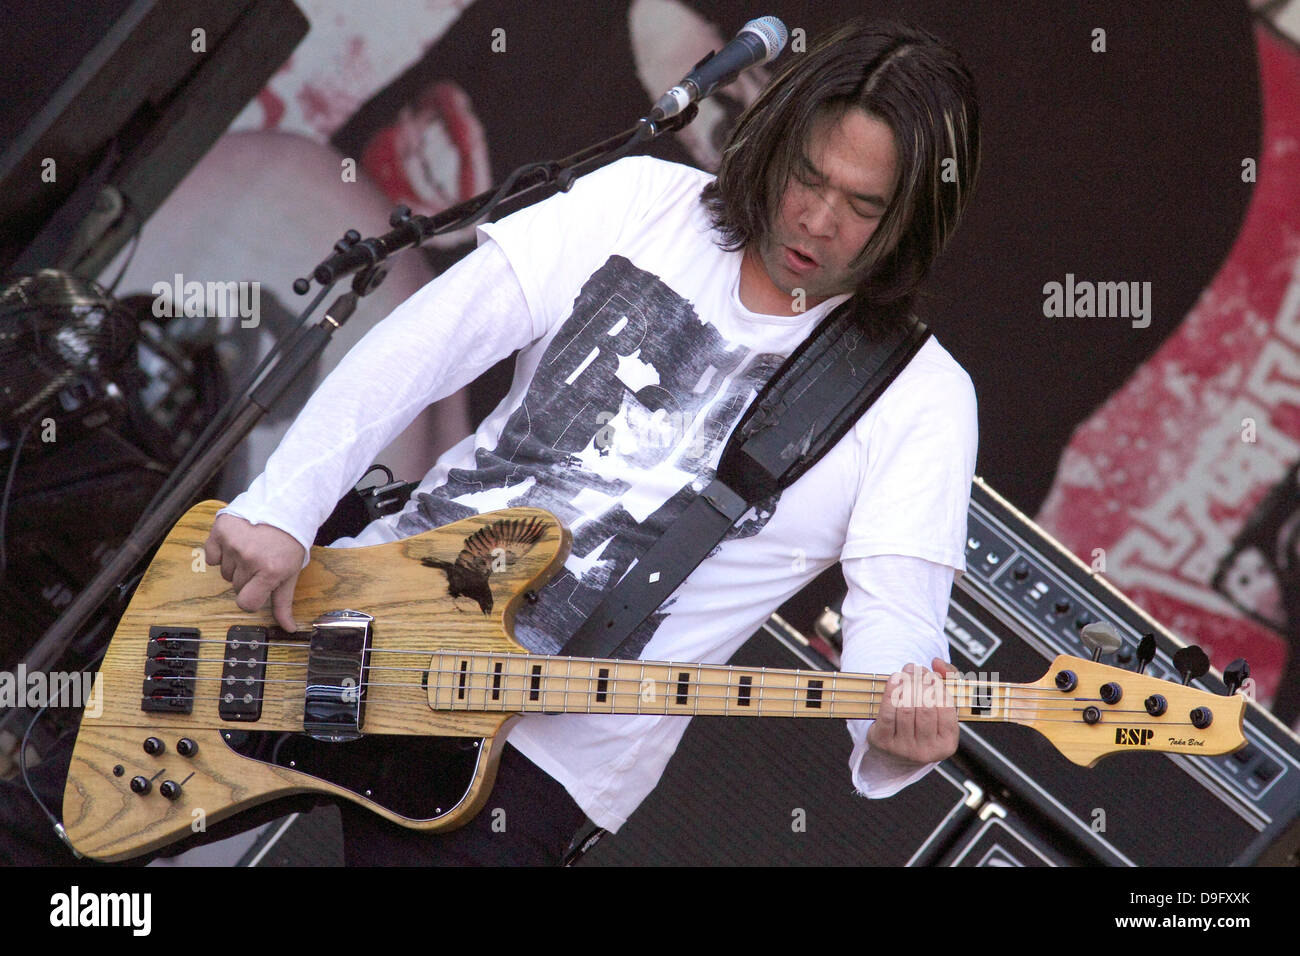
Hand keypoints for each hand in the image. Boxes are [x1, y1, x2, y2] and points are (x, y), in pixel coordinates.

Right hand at [203, 513, 304, 631]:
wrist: (285, 508)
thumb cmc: (289, 543)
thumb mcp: (291, 573)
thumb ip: (284, 603)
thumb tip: (288, 629)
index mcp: (270, 571)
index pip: (247, 603)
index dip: (252, 598)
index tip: (259, 588)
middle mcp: (250, 558)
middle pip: (235, 586)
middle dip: (247, 578)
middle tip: (260, 561)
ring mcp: (233, 543)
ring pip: (224, 571)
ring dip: (234, 564)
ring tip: (251, 549)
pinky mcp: (221, 530)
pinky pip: (211, 555)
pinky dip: (220, 551)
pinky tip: (237, 542)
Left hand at [867, 658, 959, 764]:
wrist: (895, 747)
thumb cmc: (922, 721)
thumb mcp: (940, 705)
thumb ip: (948, 679)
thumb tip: (937, 662)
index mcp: (947, 743)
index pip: (946, 708)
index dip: (938, 686)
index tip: (930, 673)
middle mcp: (927, 751)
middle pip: (925, 707)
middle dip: (919, 682)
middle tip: (914, 668)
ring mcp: (904, 749)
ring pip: (906, 709)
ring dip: (905, 684)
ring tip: (904, 672)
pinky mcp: (884, 743)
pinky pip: (887, 714)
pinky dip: (891, 692)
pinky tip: (894, 680)